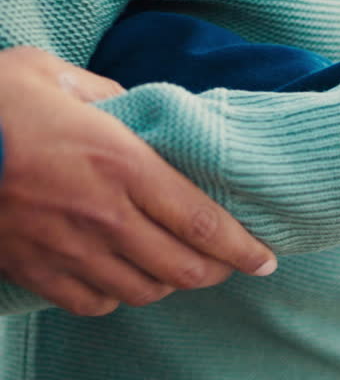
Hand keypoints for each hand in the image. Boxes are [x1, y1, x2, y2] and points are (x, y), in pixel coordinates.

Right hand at [0, 47, 276, 315]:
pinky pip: (94, 304)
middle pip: (184, 268)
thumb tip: (142, 110)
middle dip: (215, 272)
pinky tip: (119, 279)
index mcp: (121, 164)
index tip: (267, 260)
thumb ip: (112, 96)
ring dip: (167, 283)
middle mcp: (103, 215)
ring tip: (174, 268)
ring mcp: (67, 248)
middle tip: (226, 265)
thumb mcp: (56, 75)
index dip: (245, 250)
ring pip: (144, 291)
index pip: (205, 223)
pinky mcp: (32, 269)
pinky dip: (116, 296)